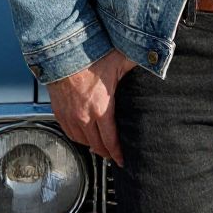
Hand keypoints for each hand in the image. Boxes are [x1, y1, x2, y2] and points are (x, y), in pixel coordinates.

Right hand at [45, 48, 137, 166]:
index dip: (117, 154)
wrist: (61, 51)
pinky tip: (83, 135)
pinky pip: (68, 132)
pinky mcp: (59, 112)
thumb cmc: (88, 56)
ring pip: (81, 141)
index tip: (122, 161)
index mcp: (101, 108)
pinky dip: (77, 137)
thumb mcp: (118, 60)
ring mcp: (70, 116)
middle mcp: (84, 116)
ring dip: (91, 145)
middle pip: (96, 145)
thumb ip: (135, 64)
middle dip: (106, 153)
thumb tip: (154, 62)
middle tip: (113, 156)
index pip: (111, 140)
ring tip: (99, 146)